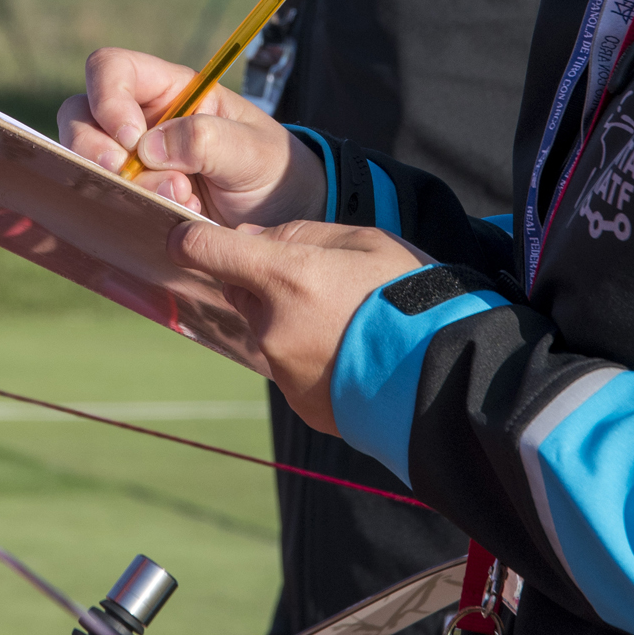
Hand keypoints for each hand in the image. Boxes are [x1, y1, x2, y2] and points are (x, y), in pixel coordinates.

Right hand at [59, 48, 320, 224]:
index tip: (132, 140)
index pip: (111, 69)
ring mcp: (130, 161)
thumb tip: (148, 147)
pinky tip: (173, 218)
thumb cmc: (270, 170)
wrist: (279, 219)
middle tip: (133, 178)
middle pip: (79, 115)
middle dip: (97, 151)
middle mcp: (139, 120)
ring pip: (84, 161)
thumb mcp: (253, 151)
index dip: (108, 98)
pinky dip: (129, 212)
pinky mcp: (130, 197)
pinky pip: (103, 199)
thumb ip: (208, 139)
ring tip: (178, 200)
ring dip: (121, 186)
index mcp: (169, 90)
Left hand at [167, 218, 424, 430]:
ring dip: (289, 320)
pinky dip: (309, 356)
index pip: (205, 251)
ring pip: (266, 330)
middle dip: (262, 281)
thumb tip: (254, 238)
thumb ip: (302, 233)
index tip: (188, 236)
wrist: (446, 376)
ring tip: (346, 320)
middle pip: (239, 291)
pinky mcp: (298, 401)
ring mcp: (283, 368)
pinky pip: (289, 366)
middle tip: (315, 279)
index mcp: (285, 276)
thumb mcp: (366, 240)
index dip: (190, 240)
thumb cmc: (412, 296)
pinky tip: (351, 352)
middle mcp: (272, 325)